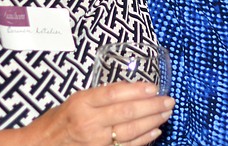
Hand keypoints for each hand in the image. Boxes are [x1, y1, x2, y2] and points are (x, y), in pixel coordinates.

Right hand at [23, 81, 173, 145]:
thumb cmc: (58, 121)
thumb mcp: (76, 100)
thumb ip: (100, 96)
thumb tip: (132, 89)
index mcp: (82, 102)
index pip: (114, 93)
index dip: (137, 90)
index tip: (154, 87)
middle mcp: (89, 121)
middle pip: (127, 112)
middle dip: (152, 106)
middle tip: (169, 101)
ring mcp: (95, 140)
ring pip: (130, 130)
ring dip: (152, 121)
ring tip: (166, 113)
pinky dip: (143, 139)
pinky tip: (155, 131)